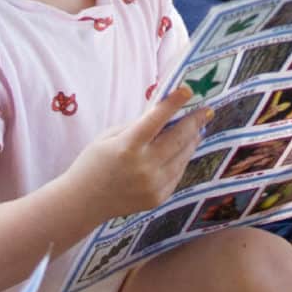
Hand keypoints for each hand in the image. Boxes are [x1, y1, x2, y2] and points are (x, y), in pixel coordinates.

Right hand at [69, 83, 204, 223]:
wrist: (85, 202)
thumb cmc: (94, 162)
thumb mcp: (109, 136)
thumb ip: (137, 125)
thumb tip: (164, 114)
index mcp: (128, 146)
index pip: (156, 119)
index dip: (173, 103)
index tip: (189, 89)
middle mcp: (143, 166)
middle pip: (177, 138)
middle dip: (194, 122)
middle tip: (206, 110)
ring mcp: (153, 185)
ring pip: (182, 157)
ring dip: (192, 140)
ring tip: (198, 128)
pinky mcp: (158, 198)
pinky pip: (177, 174)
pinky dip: (181, 159)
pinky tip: (183, 150)